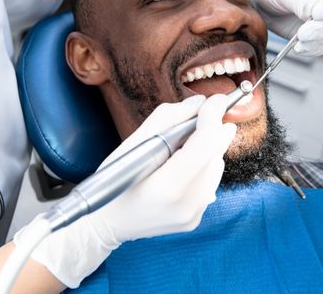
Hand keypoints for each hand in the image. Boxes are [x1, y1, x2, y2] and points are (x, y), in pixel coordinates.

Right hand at [22, 95, 235, 286]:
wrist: (106, 222)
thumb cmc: (113, 179)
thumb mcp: (131, 143)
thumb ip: (167, 119)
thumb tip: (199, 104)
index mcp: (166, 186)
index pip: (205, 144)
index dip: (213, 116)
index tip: (217, 99)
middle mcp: (186, 205)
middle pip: (216, 154)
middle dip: (211, 130)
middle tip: (200, 115)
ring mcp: (193, 215)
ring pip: (217, 167)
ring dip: (207, 149)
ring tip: (183, 146)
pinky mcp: (196, 219)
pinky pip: (210, 183)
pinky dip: (203, 167)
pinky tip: (183, 165)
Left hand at [243, 0, 322, 55]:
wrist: (263, 3)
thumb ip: (304, 3)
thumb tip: (315, 16)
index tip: (315, 13)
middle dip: (318, 29)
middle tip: (301, 33)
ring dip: (311, 42)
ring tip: (297, 38)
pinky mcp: (317, 36)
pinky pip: (319, 47)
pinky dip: (308, 49)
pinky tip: (296, 45)